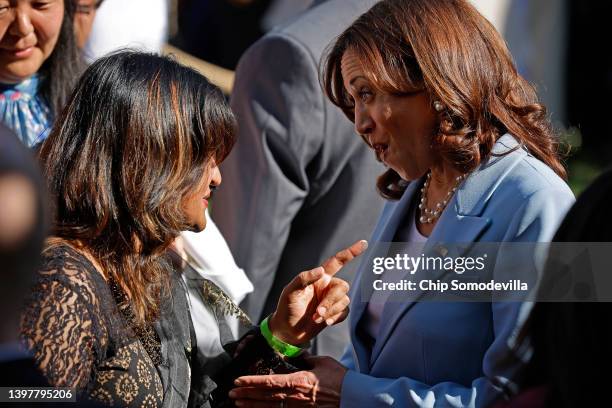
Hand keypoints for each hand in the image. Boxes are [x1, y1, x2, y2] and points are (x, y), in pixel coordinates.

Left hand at [229, 355, 346, 406]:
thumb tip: (297, 354)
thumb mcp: (321, 362)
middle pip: (265, 396)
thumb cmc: (339, 379)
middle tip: (231, 394)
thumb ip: (306, 358)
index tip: (238, 380)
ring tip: (239, 404)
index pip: (269, 381)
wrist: (353, 397)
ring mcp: (298, 407)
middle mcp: (294, 396)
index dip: (252, 381)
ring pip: (270, 407)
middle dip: (247, 395)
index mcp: (298, 381)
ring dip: (253, 405)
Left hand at [269, 240, 367, 344]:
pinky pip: (344, 312)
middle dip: (331, 300)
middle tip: (317, 312)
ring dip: (331, 311)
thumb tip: (321, 270)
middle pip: (342, 286)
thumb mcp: (290, 291)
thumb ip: (304, 278)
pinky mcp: (335, 313)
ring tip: (316, 318)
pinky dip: (335, 317)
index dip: (351, 252)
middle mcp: (328, 286)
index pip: (337, 262)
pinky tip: (324, 322)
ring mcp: (332, 300)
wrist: (288, 330)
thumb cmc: (287, 307)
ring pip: (344, 300)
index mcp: (320, 277)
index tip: (364, 243)